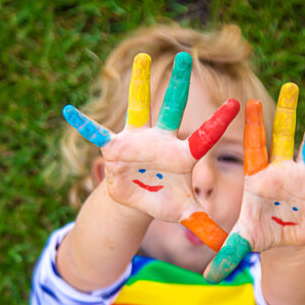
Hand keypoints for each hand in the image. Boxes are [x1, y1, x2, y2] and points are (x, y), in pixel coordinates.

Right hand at [62, 52, 237, 250]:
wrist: (140, 198)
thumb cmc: (165, 200)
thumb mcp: (184, 213)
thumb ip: (204, 226)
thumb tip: (225, 248)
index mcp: (183, 154)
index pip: (205, 136)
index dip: (219, 122)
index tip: (236, 104)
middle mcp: (162, 139)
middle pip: (172, 108)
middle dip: (178, 84)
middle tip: (186, 55)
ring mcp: (139, 139)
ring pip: (139, 107)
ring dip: (138, 84)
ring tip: (139, 57)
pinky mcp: (116, 147)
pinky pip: (98, 133)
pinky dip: (84, 124)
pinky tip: (68, 110)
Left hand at [204, 83, 304, 281]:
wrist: (283, 238)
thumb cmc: (260, 232)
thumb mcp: (244, 242)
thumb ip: (228, 253)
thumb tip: (209, 275)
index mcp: (259, 179)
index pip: (254, 149)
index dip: (251, 128)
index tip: (246, 103)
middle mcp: (282, 172)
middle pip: (283, 138)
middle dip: (287, 112)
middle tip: (291, 85)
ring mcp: (304, 179)